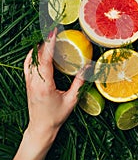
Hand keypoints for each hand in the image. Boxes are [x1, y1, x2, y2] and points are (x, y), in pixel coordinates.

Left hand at [24, 28, 83, 143]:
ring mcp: (28, 81)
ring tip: (49, 38)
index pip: (45, 60)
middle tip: (54, 31)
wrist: (40, 128)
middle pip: (36, 55)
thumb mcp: (71, 100)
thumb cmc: (56, 116)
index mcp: (44, 85)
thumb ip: (79, 82)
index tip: (53, 32)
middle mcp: (34, 81)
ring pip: (30, 58)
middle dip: (45, 41)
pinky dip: (33, 55)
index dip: (49, 44)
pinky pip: (28, 64)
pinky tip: (39, 51)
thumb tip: (88, 67)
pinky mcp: (27, 82)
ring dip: (39, 47)